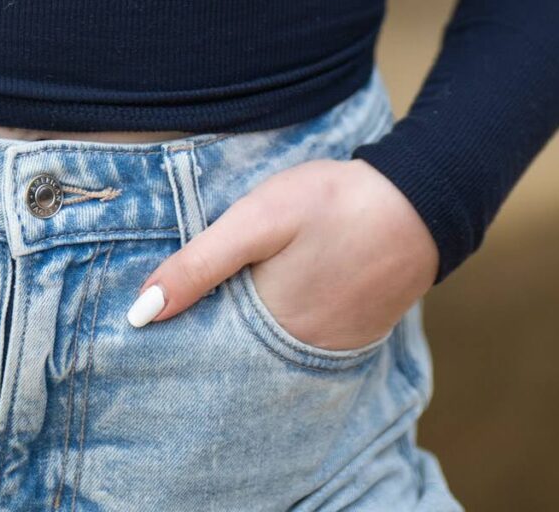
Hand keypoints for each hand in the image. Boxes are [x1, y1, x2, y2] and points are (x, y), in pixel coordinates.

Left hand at [125, 156, 437, 350]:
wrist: (418, 202)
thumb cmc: (332, 205)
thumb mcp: (256, 221)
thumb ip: (199, 264)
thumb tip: (140, 312)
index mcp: (266, 331)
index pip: (205, 352)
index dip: (179, 334)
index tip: (148, 322)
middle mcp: (297, 354)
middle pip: (237, 356)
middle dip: (210, 336)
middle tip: (181, 309)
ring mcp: (329, 348)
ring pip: (269, 348)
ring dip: (246, 330)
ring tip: (227, 299)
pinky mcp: (352, 334)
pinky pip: (302, 339)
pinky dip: (281, 324)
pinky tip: (273, 296)